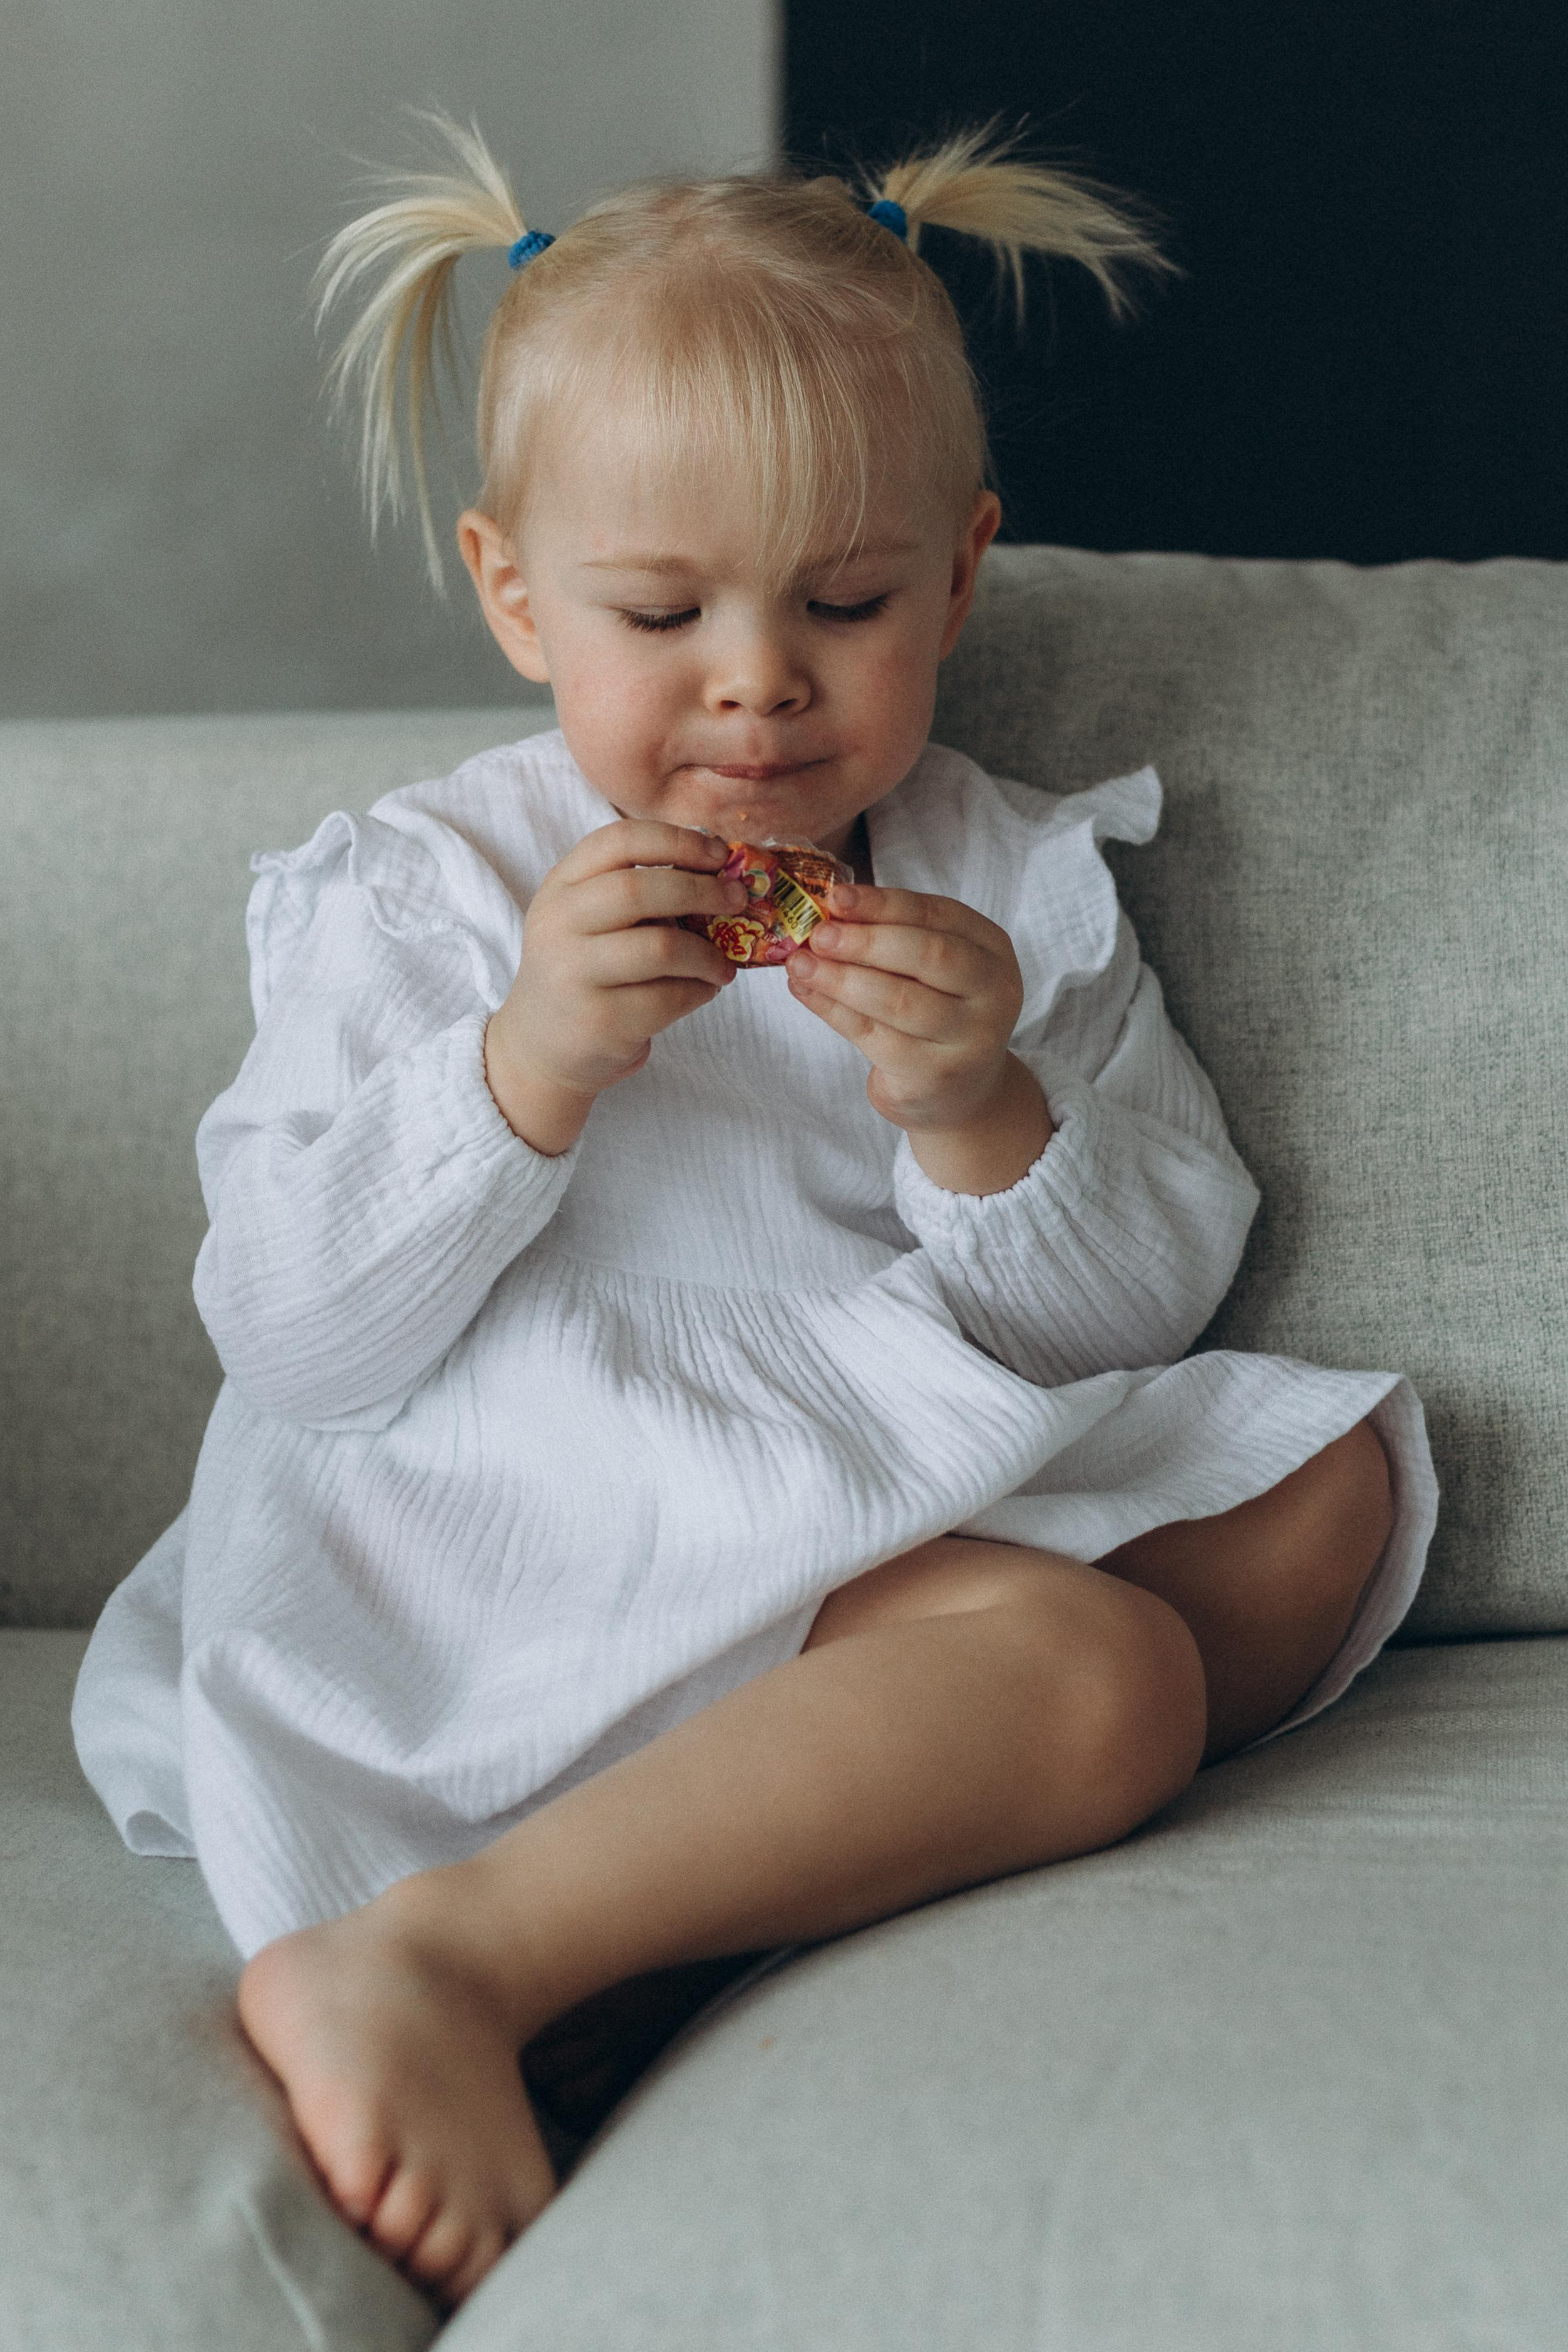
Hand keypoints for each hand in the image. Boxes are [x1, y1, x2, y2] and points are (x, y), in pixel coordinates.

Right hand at [484, 821, 746, 1153]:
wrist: (541, 1046)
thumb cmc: (583, 971)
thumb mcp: (589, 920)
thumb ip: (636, 893)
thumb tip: (720, 875)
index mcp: (561, 886)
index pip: (618, 841)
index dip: (677, 840)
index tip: (719, 853)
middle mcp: (559, 924)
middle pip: (639, 890)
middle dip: (701, 891)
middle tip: (737, 900)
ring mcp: (574, 974)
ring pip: (661, 948)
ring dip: (708, 954)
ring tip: (723, 965)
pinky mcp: (600, 1021)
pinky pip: (668, 998)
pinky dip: (699, 992)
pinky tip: (704, 990)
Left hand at [785, 882, 1053, 1192]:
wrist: (961, 1094)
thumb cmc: (936, 1014)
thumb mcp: (930, 970)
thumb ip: (894, 938)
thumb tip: (830, 912)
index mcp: (993, 950)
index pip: (939, 915)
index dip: (885, 904)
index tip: (838, 896)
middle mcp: (993, 993)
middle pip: (929, 956)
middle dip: (866, 941)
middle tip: (818, 935)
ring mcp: (969, 1040)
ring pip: (899, 1001)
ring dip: (841, 978)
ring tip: (800, 964)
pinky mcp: (934, 1076)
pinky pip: (875, 1037)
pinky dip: (833, 1011)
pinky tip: (806, 992)